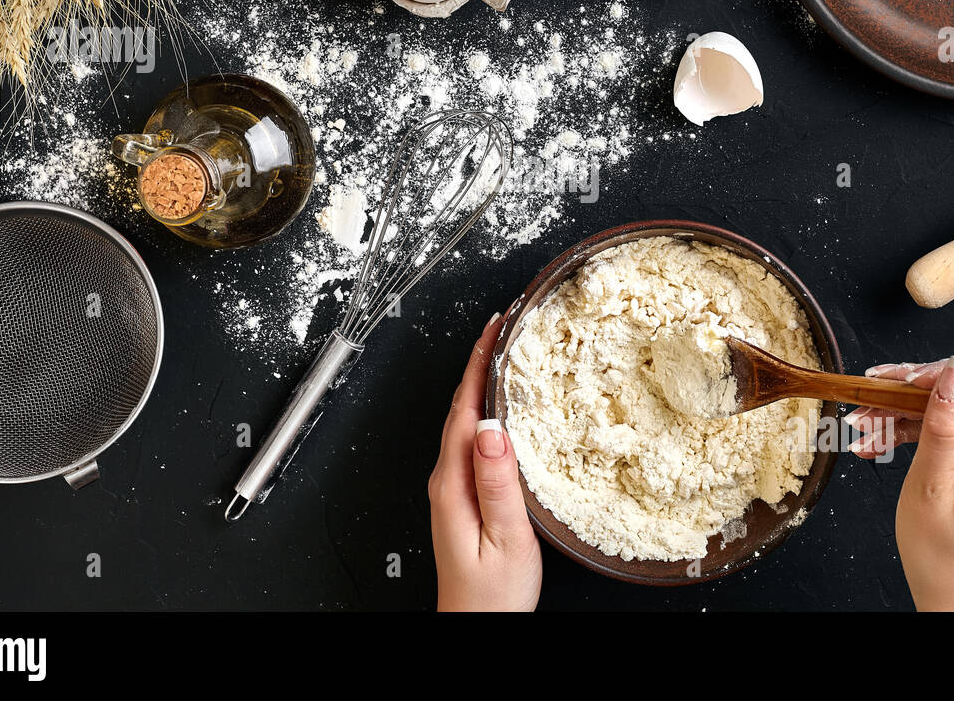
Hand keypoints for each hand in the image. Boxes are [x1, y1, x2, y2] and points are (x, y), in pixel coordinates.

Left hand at [429, 313, 540, 611]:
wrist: (476, 628)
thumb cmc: (492, 596)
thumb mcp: (505, 538)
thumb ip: (498, 483)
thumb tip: (493, 428)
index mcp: (453, 482)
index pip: (465, 407)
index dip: (479, 362)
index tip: (494, 327)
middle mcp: (446, 479)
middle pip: (462, 406)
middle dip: (481, 362)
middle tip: (506, 326)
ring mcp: (452, 487)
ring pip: (467, 421)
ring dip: (484, 384)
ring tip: (507, 353)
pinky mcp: (464, 496)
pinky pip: (475, 441)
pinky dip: (488, 413)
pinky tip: (505, 408)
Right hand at [847, 357, 953, 610]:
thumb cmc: (943, 553)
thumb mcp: (932, 486)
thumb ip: (944, 426)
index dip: (950, 373)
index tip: (906, 382)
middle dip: (917, 391)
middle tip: (870, 399)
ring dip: (908, 410)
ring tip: (865, 422)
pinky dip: (919, 426)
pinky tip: (881, 436)